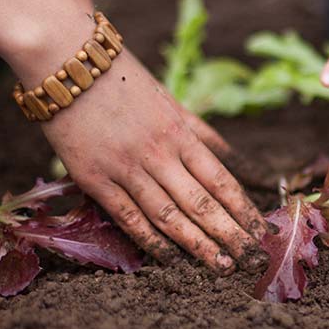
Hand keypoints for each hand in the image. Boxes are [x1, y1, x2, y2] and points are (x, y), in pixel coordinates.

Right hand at [41, 54, 266, 273]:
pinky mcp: (95, 179)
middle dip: (231, 234)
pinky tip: (171, 259)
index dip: (244, 209)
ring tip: (222, 267)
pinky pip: (129, 217)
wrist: (66, 61)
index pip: (221, 179)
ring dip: (198, 245)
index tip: (262, 232)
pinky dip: (151, 241)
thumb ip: (202, 134)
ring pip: (169, 216)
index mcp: (180, 132)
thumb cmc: (122, 79)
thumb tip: (237, 161)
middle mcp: (159, 153)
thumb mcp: (170, 101)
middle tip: (252, 260)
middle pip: (202, 203)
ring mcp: (127, 168)